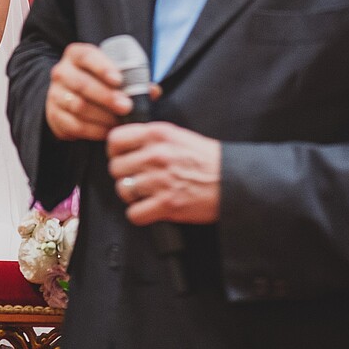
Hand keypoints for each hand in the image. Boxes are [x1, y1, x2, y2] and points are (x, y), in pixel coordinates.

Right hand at [44, 42, 141, 142]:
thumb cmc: (99, 82)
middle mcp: (62, 72)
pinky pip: (73, 125)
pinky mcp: (53, 115)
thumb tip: (153, 91)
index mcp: (76, 55)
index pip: (87, 57)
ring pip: (78, 105)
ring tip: (118, 121)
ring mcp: (55, 94)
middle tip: (126, 106)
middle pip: (82, 84)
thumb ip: (133, 81)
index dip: (103, 68)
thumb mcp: (112, 75)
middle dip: (106, 97)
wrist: (70, 97)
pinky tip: (106, 131)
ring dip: (101, 116)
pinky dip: (92, 130)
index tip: (119, 80)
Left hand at [107, 122, 221, 225]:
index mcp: (158, 134)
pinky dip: (140, 214)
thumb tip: (126, 143)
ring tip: (145, 194)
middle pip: (115, 167)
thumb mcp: (178, 135)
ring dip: (132, 195)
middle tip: (136, 178)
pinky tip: (150, 209)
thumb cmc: (208, 159)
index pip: (115, 139)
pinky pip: (134, 213)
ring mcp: (160, 180)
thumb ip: (151, 137)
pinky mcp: (167, 205)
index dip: (114, 150)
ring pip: (123, 190)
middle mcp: (156, 155)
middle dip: (123, 175)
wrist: (233, 180)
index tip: (120, 156)